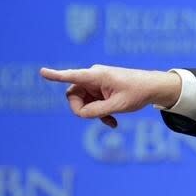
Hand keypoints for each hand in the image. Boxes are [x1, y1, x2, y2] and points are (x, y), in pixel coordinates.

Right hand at [39, 64, 181, 127]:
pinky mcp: (101, 89)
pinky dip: (100, 113)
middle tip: (98, 118)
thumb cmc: (138, 92)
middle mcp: (93, 76)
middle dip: (82, 109)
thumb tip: (80, 114)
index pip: (72, 76)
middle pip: (73, 95)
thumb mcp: (118, 106)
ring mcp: (96, 83)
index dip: (56, 76)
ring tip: (112, 122)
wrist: (153, 87)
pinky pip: (92, 103)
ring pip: (83, 101)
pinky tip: (113, 122)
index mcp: (97, 75)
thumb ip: (97, 111)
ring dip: (94, 113)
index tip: (42, 72)